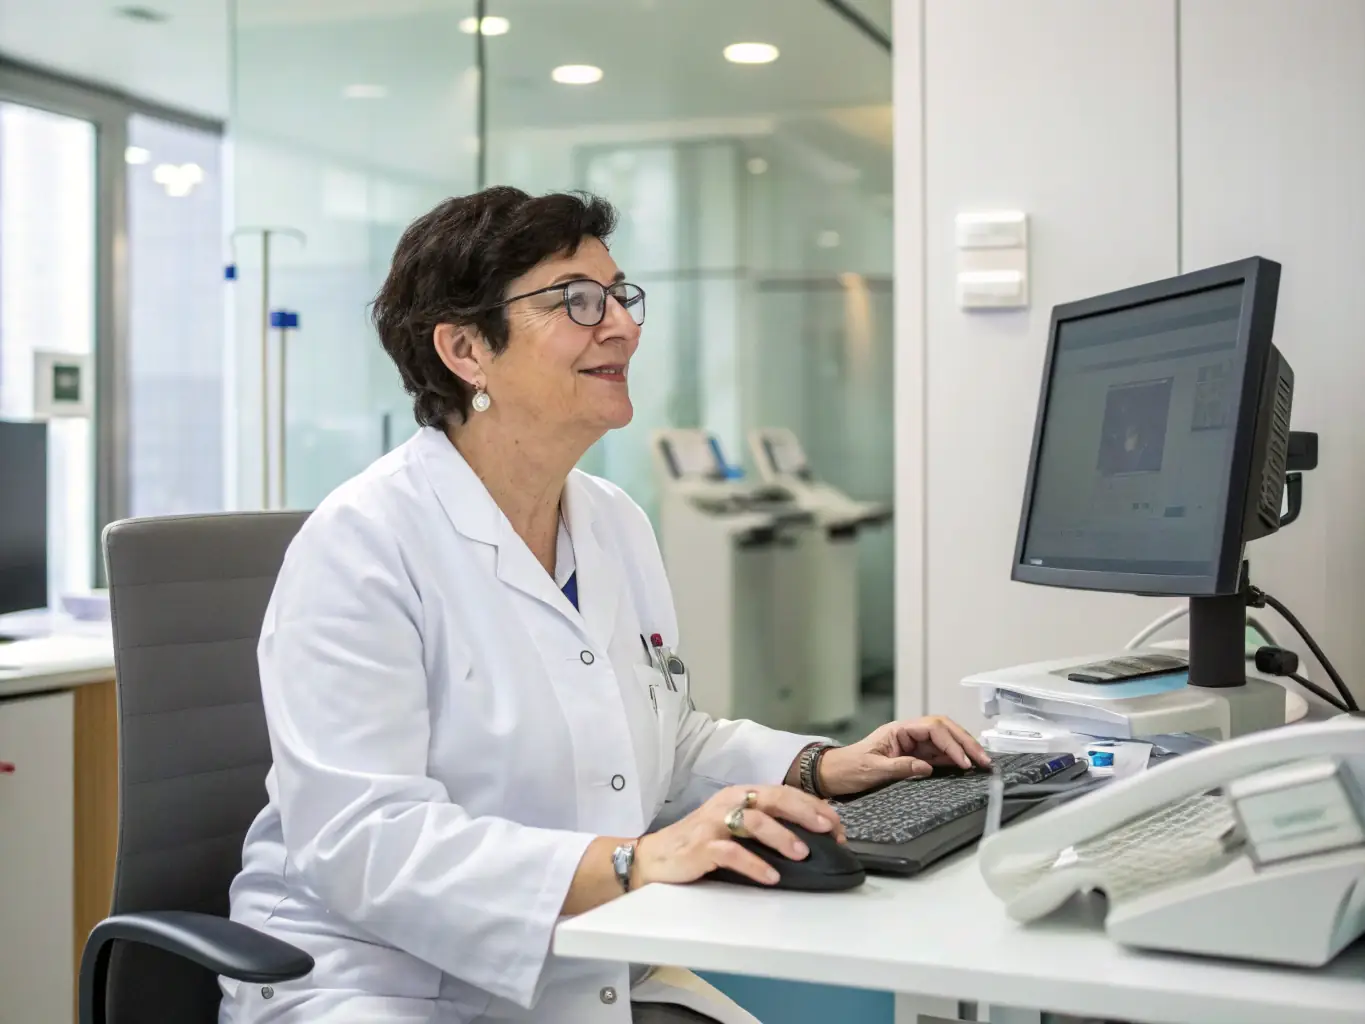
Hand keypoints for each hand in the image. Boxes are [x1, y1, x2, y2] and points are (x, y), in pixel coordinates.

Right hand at [634, 784, 845, 887]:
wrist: (656, 857)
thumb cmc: (699, 842)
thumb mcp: (733, 825)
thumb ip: (763, 824)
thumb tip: (808, 834)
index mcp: (739, 794)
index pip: (783, 793)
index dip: (813, 806)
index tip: (836, 825)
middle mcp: (728, 802)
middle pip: (772, 799)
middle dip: (805, 812)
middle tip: (829, 829)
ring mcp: (714, 823)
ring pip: (753, 821)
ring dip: (782, 837)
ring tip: (802, 853)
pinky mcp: (702, 846)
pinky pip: (732, 852)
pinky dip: (755, 864)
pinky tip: (771, 877)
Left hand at [817, 716, 991, 797]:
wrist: (832, 774)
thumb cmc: (847, 768)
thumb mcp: (872, 770)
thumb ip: (900, 767)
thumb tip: (926, 767)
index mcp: (898, 729)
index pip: (933, 728)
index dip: (952, 743)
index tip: (964, 761)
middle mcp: (907, 733)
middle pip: (944, 730)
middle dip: (966, 742)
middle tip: (984, 759)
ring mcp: (911, 745)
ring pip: (944, 741)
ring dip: (963, 750)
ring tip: (982, 763)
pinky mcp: (912, 757)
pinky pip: (937, 755)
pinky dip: (953, 760)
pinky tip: (965, 767)